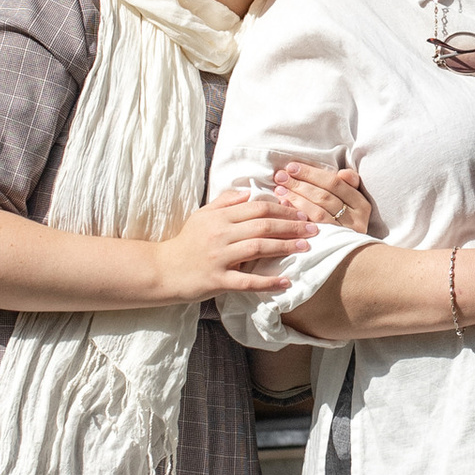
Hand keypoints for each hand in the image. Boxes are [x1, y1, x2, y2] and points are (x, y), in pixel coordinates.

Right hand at [156, 189, 317, 300]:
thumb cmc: (185, 242)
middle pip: (263, 225)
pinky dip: (268, 282)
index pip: (258, 207)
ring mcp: (219, 257)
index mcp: (219, 216)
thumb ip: (225, 202)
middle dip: (292, 226)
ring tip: (305, 248)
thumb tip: (249, 192)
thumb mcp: (201, 216)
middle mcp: (220, 234)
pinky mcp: (217, 280)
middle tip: (313, 229)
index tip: (301, 213)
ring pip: (259, 248)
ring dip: (285, 247)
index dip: (283, 209)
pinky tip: (286, 281)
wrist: (162, 270)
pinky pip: (247, 281)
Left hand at [272, 156, 375, 237]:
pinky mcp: (331, 247)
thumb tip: (342, 172)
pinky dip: (296, 215)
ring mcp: (344, 235)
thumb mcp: (351, 202)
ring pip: (318, 213)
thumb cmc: (346, 223)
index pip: (335, 184)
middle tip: (280, 176)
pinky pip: (311, 229)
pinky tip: (284, 207)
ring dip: (296, 198)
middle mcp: (357, 220)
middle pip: (324, 197)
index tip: (292, 167)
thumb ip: (348, 185)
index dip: (312, 174)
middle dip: (300, 184)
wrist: (351, 261)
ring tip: (279, 189)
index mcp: (362, 205)